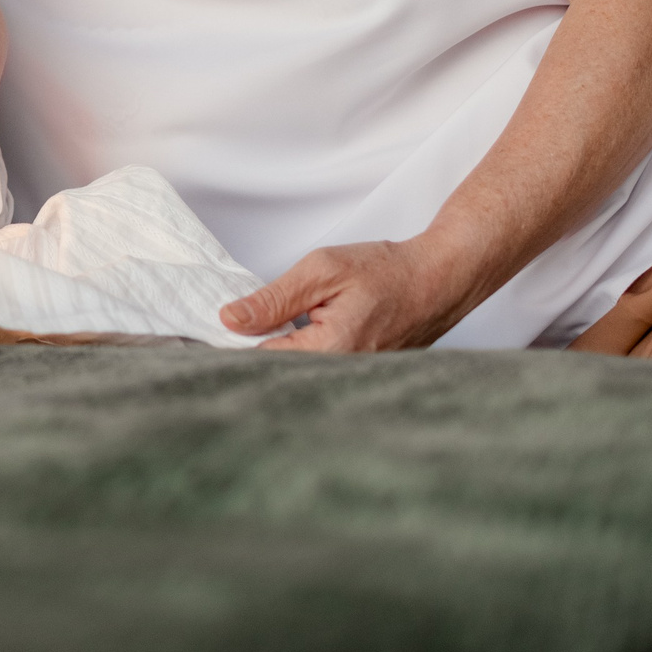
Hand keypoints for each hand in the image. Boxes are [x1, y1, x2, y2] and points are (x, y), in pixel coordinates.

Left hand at [218, 237, 481, 351]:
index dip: (234, 345)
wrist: (440, 279)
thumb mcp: (322, 270)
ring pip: (298, 374)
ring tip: (268, 329)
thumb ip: (275, 298)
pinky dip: (302, 355)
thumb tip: (231, 319)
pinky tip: (296, 335)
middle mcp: (344, 375)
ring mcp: (355, 380)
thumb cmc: (388, 271)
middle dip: (255, 352)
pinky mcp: (360, 377)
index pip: (262, 361)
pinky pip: (319, 371)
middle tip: (236, 330)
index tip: (212, 332)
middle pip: (279, 374)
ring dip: (279, 354)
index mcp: (331, 350)